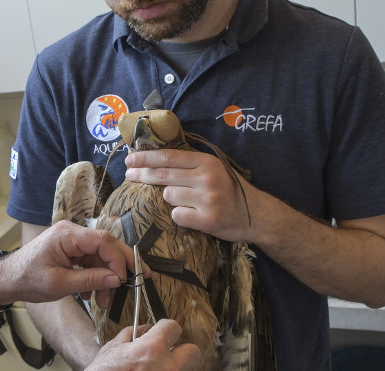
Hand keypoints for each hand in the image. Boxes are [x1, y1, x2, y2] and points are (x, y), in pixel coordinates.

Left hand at [0, 220, 148, 307]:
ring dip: (106, 278)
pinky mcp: (71, 251)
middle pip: (106, 245)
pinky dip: (95, 278)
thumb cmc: (26, 279)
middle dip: (121, 265)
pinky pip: (91, 262)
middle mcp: (72, 233)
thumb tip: (116, 279)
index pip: (103, 241)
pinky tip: (90, 295)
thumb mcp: (59, 284)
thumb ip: (90, 280)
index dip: (118, 259)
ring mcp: (72, 242)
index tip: (124, 278)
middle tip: (140, 278)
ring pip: (100, 257)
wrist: (7, 280)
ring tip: (103, 301)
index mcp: (67, 235)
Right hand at [87, 319, 200, 370]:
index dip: (166, 328)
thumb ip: (133, 334)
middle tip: (167, 352)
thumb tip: (146, 329)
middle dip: (181, 350)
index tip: (163, 331)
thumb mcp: (113, 348)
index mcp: (152, 349)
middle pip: (193, 352)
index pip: (174, 327)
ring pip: (184, 369)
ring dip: (173, 366)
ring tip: (154, 368)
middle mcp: (167, 367)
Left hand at [125, 149, 253, 241]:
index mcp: (207, 162)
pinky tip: (192, 214)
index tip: (130, 159)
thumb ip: (189, 163)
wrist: (255, 215)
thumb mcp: (213, 168)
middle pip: (163, 175)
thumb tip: (154, 158)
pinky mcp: (207, 219)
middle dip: (141, 174)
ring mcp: (207, 199)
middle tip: (128, 174)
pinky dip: (179, 215)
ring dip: (170, 199)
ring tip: (186, 201)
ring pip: (168, 196)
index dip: (146, 158)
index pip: (169, 157)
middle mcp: (207, 178)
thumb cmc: (228, 190)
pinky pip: (177, 215)